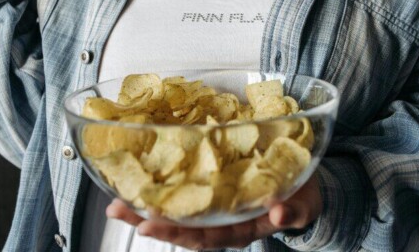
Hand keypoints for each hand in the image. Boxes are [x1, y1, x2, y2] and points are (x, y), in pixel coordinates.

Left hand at [106, 176, 322, 249]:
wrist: (304, 185)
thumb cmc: (301, 196)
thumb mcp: (303, 204)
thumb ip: (293, 211)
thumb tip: (278, 213)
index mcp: (240, 229)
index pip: (204, 236)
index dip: (177, 232)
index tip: (150, 225)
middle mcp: (221, 221)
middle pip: (180, 227)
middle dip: (147, 220)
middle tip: (117, 210)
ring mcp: (214, 207)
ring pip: (176, 212)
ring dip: (144, 208)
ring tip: (114, 202)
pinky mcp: (211, 188)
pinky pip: (182, 192)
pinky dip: (159, 189)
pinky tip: (136, 181)